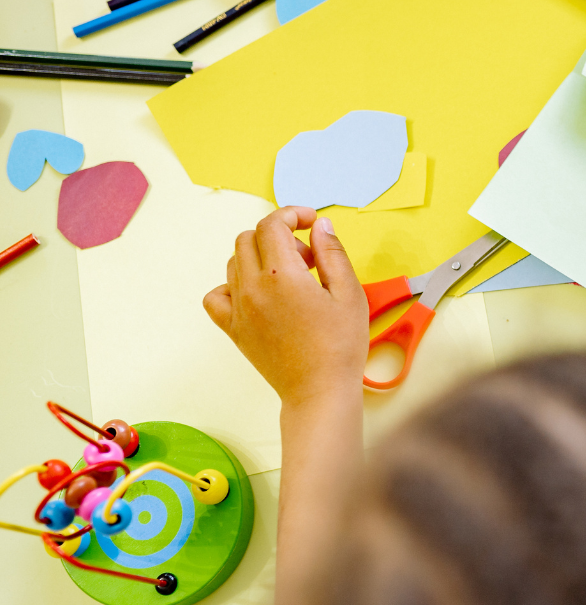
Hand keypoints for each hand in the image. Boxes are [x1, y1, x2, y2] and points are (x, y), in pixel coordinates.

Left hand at [203, 206, 368, 407]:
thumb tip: (320, 225)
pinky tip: (258, 294)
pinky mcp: (233, 328)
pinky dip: (233, 285)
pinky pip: (216, 295)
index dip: (292, 214)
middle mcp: (252, 287)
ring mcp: (238, 309)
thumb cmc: (340, 345)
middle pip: (249, 238)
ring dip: (260, 257)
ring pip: (234, 261)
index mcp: (281, 274)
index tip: (310, 221)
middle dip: (278, 236)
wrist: (319, 390)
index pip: (272, 224)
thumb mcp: (349, 292)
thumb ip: (332, 252)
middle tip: (307, 257)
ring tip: (289, 277)